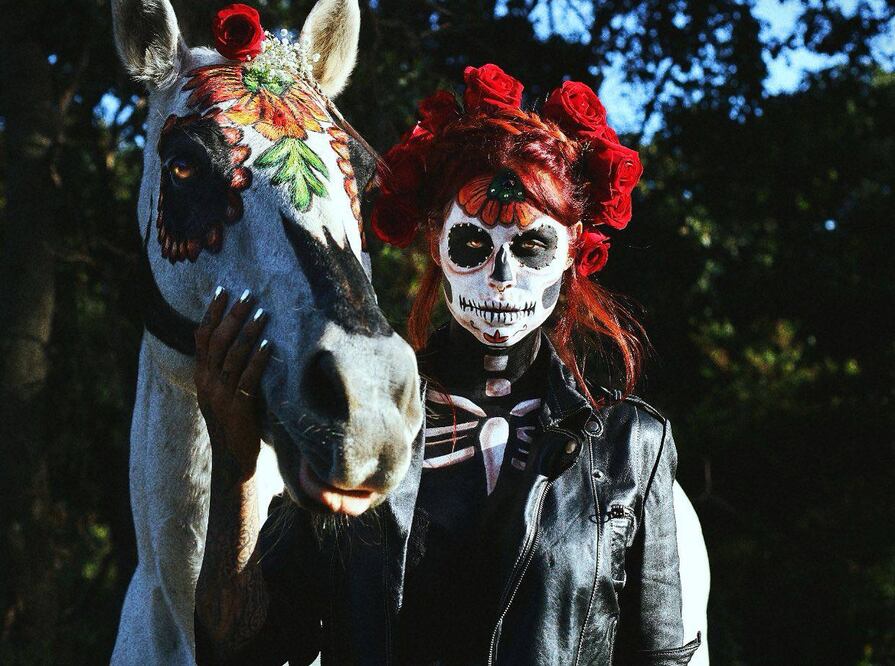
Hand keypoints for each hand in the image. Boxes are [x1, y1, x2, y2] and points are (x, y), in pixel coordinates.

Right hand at [194, 288, 271, 480]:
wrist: (233, 460)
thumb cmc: (235, 422)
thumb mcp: (222, 392)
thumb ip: (225, 370)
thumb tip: (240, 339)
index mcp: (201, 376)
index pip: (202, 336)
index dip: (212, 312)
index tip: (222, 290)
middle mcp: (207, 382)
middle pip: (218, 340)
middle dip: (232, 314)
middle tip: (247, 293)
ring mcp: (221, 395)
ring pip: (233, 356)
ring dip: (248, 331)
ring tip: (261, 312)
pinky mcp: (238, 408)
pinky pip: (248, 378)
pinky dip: (258, 360)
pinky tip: (268, 344)